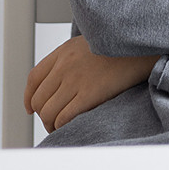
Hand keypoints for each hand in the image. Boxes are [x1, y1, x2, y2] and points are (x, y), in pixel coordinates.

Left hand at [24, 35, 160, 133]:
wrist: (139, 46)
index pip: (34, 78)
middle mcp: (65, 66)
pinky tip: (69, 127)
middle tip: (51, 120)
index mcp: (64, 52)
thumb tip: (62, 78)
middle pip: (39, 98)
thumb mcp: (88, 41)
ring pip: (48, 112)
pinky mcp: (89, 94)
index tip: (31, 107)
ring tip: (59, 127)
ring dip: (51, 124)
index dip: (29, 97)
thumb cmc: (118, 47)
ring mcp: (76, 80)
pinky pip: (64, 117)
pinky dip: (62, 126)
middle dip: (42, 114)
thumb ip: (71, 57)